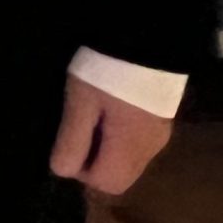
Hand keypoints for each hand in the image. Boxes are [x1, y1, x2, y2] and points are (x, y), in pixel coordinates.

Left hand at [50, 75, 174, 195]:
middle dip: (94, 162)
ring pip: (129, 161)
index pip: (107, 184)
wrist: (145, 38)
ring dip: (106, 149)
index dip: (82, 171)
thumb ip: (72, 139)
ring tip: (92, 115)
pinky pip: (137, 144)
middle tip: (78, 128)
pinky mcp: (161, 121)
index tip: (69, 142)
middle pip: (120, 176)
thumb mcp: (80, 102)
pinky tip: (108, 110)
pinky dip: (119, 138)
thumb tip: (60, 171)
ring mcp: (160, 136)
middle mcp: (151, 149)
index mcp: (131, 147)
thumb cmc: (106, 71)